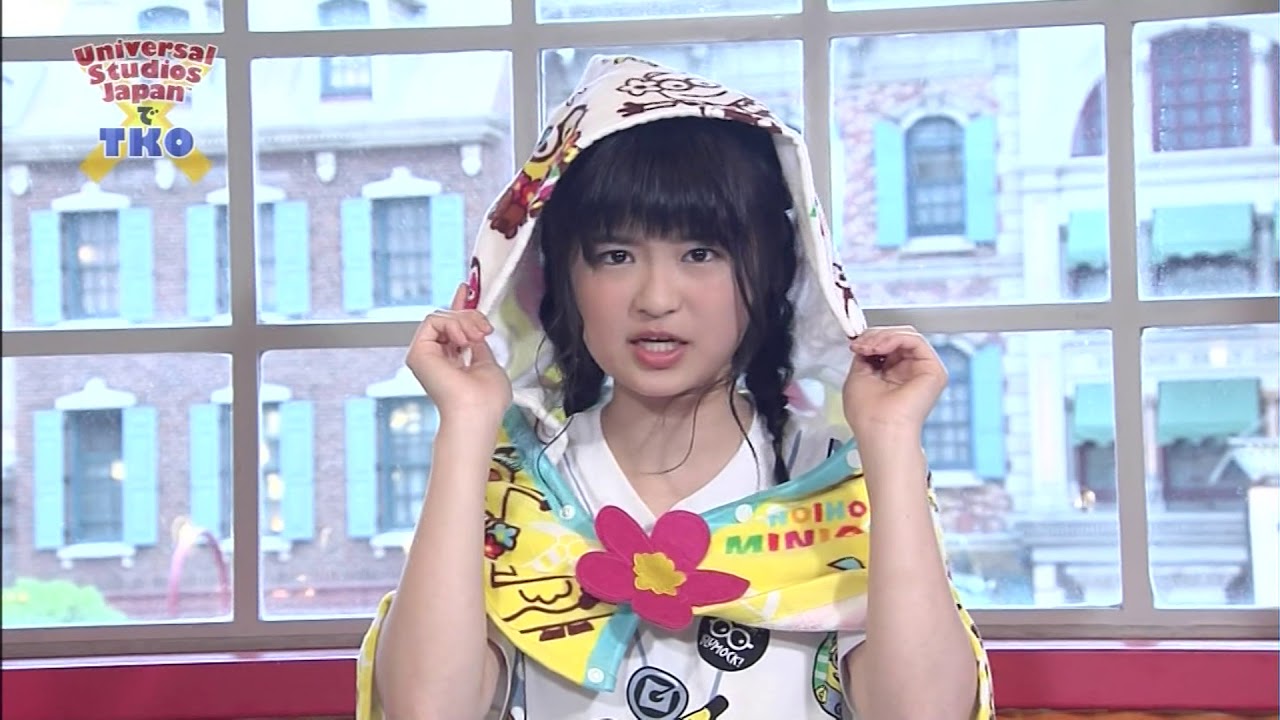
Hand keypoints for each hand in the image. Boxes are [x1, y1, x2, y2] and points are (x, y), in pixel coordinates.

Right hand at [405, 283, 512, 424]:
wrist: (476, 411)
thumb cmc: (486, 399)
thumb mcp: (488, 363)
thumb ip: (478, 344)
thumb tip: (475, 327)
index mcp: (453, 361)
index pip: (451, 327)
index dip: (458, 307)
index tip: (465, 289)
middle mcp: (436, 357)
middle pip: (448, 317)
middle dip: (470, 315)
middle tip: (484, 330)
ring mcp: (426, 354)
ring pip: (442, 316)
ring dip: (465, 320)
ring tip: (477, 337)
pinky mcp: (418, 352)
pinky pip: (434, 320)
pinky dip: (453, 324)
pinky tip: (463, 340)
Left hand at [842, 326, 947, 442]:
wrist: (880, 429)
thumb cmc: (868, 414)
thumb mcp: (857, 376)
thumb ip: (864, 356)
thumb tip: (866, 341)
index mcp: (893, 374)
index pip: (888, 345)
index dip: (870, 339)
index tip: (855, 345)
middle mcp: (910, 371)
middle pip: (898, 337)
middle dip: (875, 336)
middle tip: (860, 344)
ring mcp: (923, 370)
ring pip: (906, 335)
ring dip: (882, 336)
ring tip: (868, 347)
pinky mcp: (934, 370)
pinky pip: (915, 341)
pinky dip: (894, 338)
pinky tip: (879, 347)